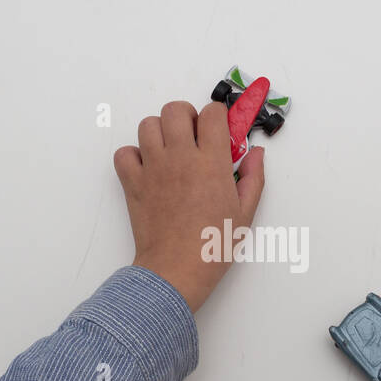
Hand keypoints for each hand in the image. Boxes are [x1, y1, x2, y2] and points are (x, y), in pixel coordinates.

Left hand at [114, 101, 264, 312]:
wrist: (176, 270)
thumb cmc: (213, 245)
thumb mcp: (245, 212)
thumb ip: (252, 177)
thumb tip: (255, 153)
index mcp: (211, 162)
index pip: (212, 114)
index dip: (217, 118)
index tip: (219, 134)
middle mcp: (180, 157)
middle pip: (175, 109)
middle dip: (186, 117)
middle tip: (193, 138)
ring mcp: (153, 168)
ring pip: (147, 124)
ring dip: (159, 132)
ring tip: (169, 151)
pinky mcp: (133, 183)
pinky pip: (124, 153)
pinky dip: (133, 156)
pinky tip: (148, 169)